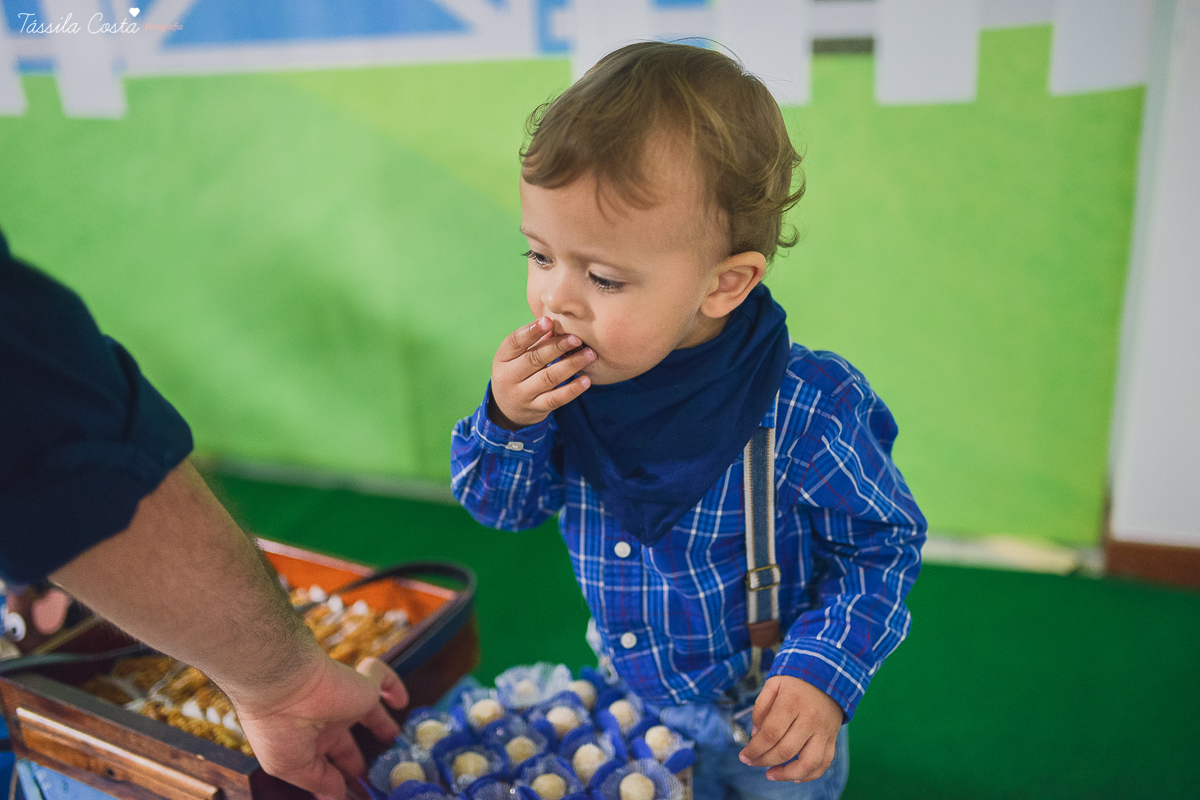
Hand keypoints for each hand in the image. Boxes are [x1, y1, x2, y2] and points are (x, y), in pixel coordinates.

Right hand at [233, 656, 407, 799]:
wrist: (285, 684)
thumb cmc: (279, 728)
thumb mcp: (291, 767)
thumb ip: (319, 782)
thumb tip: (337, 796)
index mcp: (305, 743)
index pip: (326, 766)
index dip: (340, 783)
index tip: (356, 796)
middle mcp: (324, 722)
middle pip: (347, 745)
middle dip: (360, 764)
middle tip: (379, 781)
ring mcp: (345, 702)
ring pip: (368, 712)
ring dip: (382, 725)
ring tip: (395, 739)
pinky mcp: (363, 685)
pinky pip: (382, 678)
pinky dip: (393, 686)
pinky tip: (402, 701)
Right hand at [489, 316, 594, 429]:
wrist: (507, 408)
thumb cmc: (517, 372)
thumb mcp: (517, 357)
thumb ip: (535, 341)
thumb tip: (557, 323)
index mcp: (502, 358)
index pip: (514, 342)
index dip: (531, 331)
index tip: (549, 321)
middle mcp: (508, 377)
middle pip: (534, 359)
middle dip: (557, 347)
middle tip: (577, 338)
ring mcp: (522, 394)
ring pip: (548, 378)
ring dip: (571, 365)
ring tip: (589, 355)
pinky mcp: (535, 408)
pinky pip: (555, 399)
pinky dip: (572, 389)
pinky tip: (586, 380)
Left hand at [738, 675, 843, 781]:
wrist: (828, 674)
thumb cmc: (796, 680)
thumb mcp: (773, 684)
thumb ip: (761, 708)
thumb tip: (756, 736)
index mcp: (792, 702)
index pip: (770, 734)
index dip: (755, 749)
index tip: (744, 756)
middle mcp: (810, 719)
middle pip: (785, 750)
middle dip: (764, 761)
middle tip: (752, 762)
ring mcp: (824, 730)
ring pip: (808, 763)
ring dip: (787, 774)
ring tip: (771, 774)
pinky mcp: (832, 738)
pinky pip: (824, 763)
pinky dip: (810, 775)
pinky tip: (795, 776)